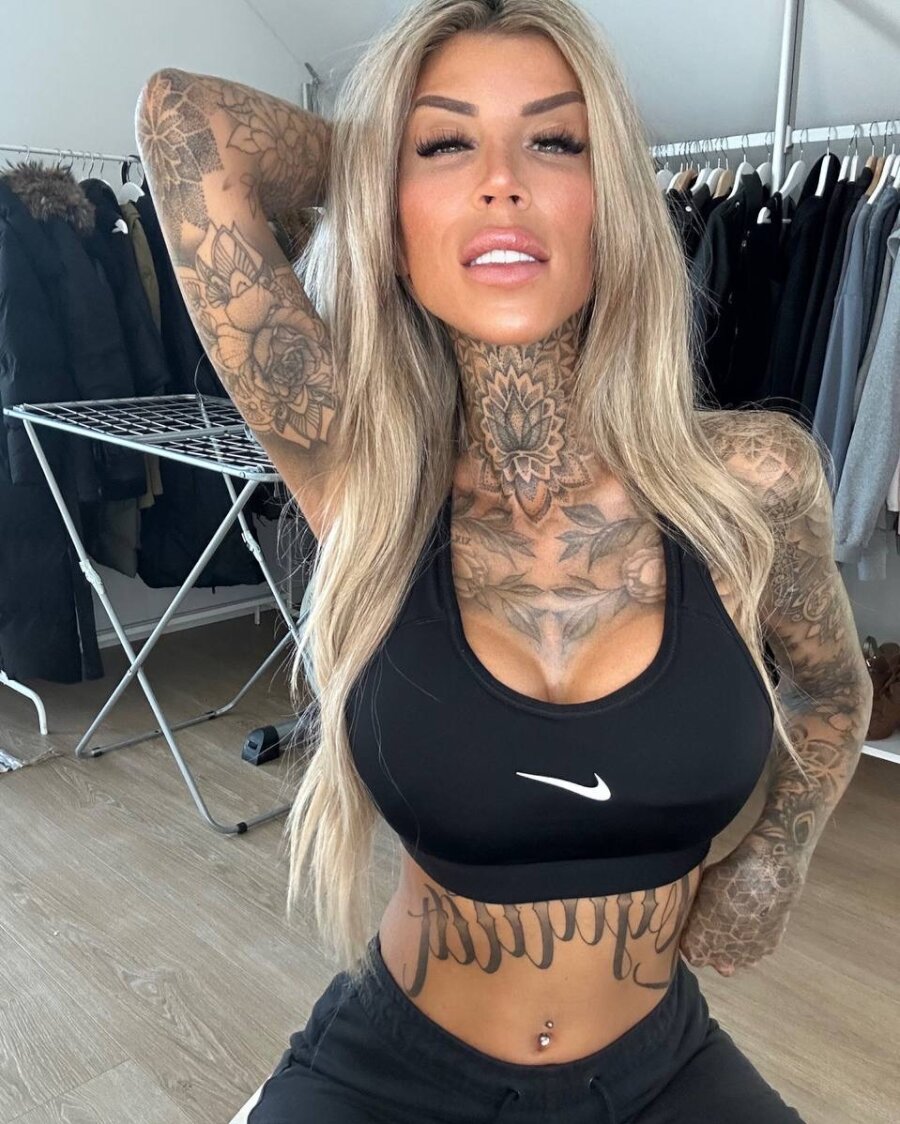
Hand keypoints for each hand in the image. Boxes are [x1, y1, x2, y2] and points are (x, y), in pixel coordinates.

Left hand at [679, 835, 808, 975]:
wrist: (764, 877)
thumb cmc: (724, 881)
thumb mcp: (699, 893)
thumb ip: (697, 912)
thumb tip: (696, 914)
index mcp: (699, 946)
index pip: (692, 955)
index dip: (693, 940)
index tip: (695, 927)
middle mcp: (723, 959)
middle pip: (717, 962)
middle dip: (715, 948)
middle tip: (718, 925)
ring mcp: (748, 957)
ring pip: (739, 959)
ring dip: (736, 947)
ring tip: (738, 921)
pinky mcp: (769, 948)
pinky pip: (758, 948)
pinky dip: (755, 937)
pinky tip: (756, 918)